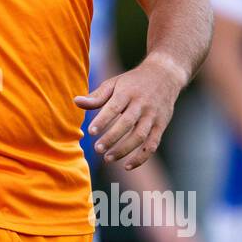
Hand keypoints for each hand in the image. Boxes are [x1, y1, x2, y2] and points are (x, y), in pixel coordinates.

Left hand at [75, 53, 185, 170]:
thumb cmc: (132, 82)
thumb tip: (76, 102)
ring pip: (140, 136)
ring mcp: (153, 116)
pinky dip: (141, 157)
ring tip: (107, 158)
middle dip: (112, 138)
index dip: (103, 120)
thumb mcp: (114, 83)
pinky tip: (127, 166)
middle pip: (127, 123)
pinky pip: (152, 144)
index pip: (114, 107)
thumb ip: (96, 96)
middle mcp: (142, 104)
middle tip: (97, 149)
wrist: (165, 75)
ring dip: (124, 150)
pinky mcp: (161, 126)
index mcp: (128, 92)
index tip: (91, 131)